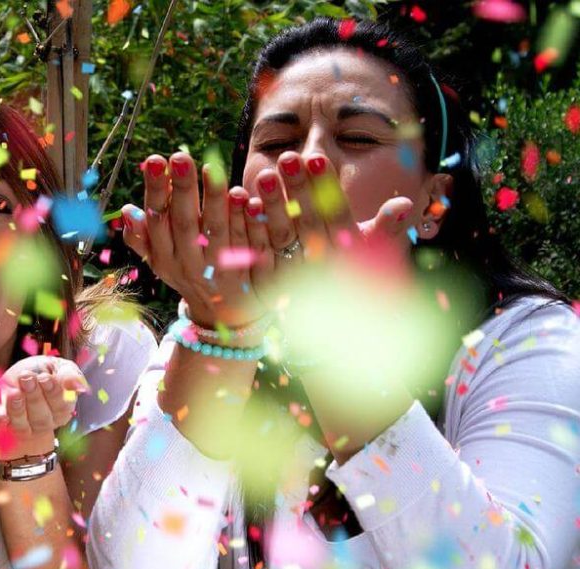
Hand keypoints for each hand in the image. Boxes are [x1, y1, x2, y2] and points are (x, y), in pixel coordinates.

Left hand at [0, 356, 86, 458]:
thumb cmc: (37, 372)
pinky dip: (2, 421)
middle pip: (43, 417)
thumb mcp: (55, 366)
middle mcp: (46, 423)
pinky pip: (4, 430)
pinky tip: (0, 413)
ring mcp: (25, 429)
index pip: (62, 405)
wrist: (9, 381)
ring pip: (24, 424)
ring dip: (19, 408)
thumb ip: (69, 374)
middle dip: (34, 396)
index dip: (53, 392)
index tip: (44, 377)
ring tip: (13, 391)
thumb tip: (78, 385)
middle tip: (26, 377)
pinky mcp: (5, 430)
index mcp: (62, 408)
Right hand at [121, 152, 267, 328]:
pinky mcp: (248, 272)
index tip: (155, 160)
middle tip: (180, 156)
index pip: (157, 221)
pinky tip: (246, 196)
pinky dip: (246, 220)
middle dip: (181, 189)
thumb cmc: (189, 275)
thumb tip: (127, 210)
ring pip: (216, 232)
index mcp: (165, 257)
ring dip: (213, 200)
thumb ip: (142, 238)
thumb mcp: (160, 261)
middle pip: (184, 224)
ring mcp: (219, 269)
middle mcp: (189, 264)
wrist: (224, 317)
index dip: (155, 192)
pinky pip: (247, 244)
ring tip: (212, 168)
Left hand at [246, 151, 418, 366]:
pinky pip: (258, 256)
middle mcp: (323, 267)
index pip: (337, 216)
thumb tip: (403, 204)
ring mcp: (296, 277)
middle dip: (297, 191)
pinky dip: (249, 231)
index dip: (326, 189)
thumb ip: (385, 230)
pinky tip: (240, 203)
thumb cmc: (360, 282)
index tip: (317, 158)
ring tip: (260, 174)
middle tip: (287, 157)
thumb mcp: (374, 256)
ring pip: (281, 238)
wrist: (339, 337)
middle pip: (307, 223)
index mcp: (348, 255)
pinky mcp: (271, 286)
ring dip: (271, 206)